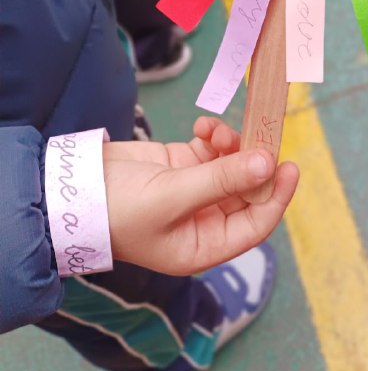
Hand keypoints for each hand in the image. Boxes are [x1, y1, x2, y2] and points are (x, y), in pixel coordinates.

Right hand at [102, 117, 298, 274]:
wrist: (74, 188)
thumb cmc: (118, 208)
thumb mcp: (172, 196)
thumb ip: (222, 179)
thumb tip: (267, 163)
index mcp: (204, 244)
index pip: (255, 223)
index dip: (276, 196)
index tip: (289, 166)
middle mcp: (204, 220)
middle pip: (247, 189)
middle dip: (253, 162)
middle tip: (259, 132)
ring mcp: (195, 190)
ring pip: (233, 164)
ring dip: (231, 144)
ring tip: (214, 131)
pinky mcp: (184, 165)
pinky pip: (213, 149)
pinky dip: (214, 136)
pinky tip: (202, 126)